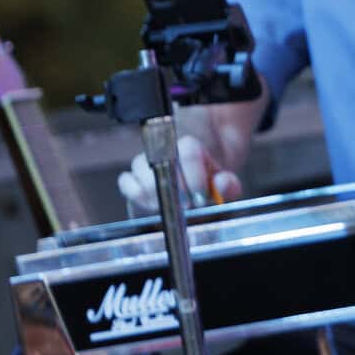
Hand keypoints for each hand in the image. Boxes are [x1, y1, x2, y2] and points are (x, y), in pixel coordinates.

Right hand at [117, 130, 243, 214]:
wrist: (194, 181)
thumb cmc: (208, 182)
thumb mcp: (225, 182)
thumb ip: (228, 183)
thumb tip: (221, 184)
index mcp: (189, 146)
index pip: (189, 153)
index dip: (196, 178)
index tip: (201, 196)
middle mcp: (164, 151)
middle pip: (163, 165)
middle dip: (177, 190)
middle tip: (188, 205)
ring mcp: (145, 164)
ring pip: (143, 174)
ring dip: (158, 196)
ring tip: (172, 206)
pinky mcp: (131, 180)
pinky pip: (126, 182)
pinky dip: (137, 197)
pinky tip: (153, 207)